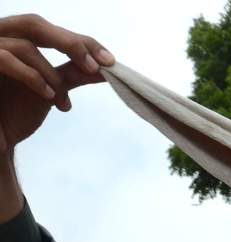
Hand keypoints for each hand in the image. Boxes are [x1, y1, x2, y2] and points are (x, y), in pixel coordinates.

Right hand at [0, 14, 112, 156]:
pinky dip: (31, 77)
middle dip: (70, 43)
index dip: (78, 39)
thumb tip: (108, 66)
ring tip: (62, 101)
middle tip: (97, 67)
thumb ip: (73, 74)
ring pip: (24, 46)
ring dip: (51, 75)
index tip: (109, 61)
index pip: (45, 27)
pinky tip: (48, 97)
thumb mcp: (50, 90)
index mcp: (11, 39)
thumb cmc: (15, 116)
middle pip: (33, 23)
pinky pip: (3, 58)